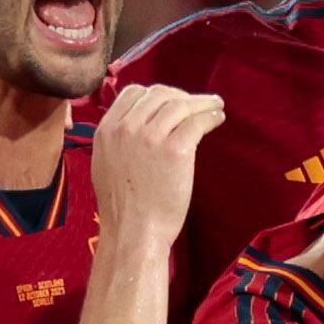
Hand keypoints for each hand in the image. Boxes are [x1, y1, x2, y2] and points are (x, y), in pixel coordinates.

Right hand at [90, 83, 224, 249]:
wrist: (133, 231)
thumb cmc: (124, 207)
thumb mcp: (106, 164)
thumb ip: (118, 140)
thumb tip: (137, 124)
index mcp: (107, 130)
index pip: (133, 92)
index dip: (156, 93)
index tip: (173, 100)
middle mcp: (126, 128)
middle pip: (159, 94)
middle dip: (182, 95)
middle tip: (198, 103)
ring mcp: (150, 138)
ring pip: (180, 104)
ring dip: (202, 102)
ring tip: (216, 106)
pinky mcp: (175, 150)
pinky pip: (197, 122)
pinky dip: (210, 116)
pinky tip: (217, 119)